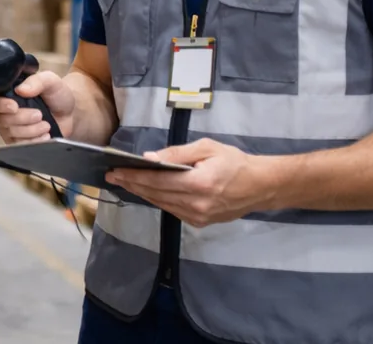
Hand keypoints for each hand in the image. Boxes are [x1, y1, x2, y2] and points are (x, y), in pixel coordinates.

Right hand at [0, 71, 75, 141]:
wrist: (70, 114)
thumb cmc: (57, 95)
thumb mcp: (50, 81)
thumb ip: (36, 81)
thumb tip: (21, 90)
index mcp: (7, 94)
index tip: (15, 106)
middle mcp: (4, 112)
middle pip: (1, 120)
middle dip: (22, 119)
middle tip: (39, 114)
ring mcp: (10, 128)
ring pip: (10, 134)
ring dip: (30, 130)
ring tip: (46, 125)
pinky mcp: (18, 142)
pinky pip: (19, 146)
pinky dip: (34, 141)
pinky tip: (45, 136)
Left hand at [106, 138, 274, 227]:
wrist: (260, 186)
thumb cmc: (234, 162)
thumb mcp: (207, 148)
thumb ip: (177, 154)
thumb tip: (150, 158)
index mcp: (199, 183)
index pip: (157, 180)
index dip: (134, 176)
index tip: (115, 171)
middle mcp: (196, 204)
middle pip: (155, 194)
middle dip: (132, 184)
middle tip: (112, 176)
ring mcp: (198, 217)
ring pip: (161, 204)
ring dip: (142, 193)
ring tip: (125, 182)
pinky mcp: (200, 222)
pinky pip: (171, 210)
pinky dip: (158, 199)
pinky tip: (147, 191)